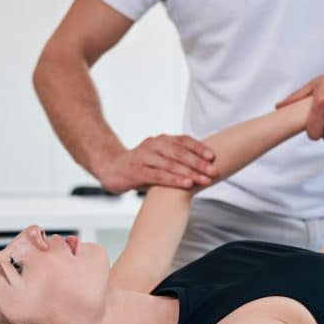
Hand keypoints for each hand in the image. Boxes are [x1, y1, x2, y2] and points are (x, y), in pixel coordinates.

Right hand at [96, 135, 216, 192]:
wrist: (111, 168)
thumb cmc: (141, 165)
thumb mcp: (159, 158)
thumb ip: (176, 159)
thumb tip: (203, 167)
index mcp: (161, 140)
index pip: (183, 140)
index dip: (198, 148)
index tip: (213, 156)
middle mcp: (153, 145)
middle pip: (179, 152)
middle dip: (198, 163)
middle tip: (213, 171)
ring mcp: (144, 157)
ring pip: (171, 164)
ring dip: (190, 172)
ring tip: (204, 180)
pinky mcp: (137, 171)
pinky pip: (159, 175)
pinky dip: (175, 179)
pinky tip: (187, 184)